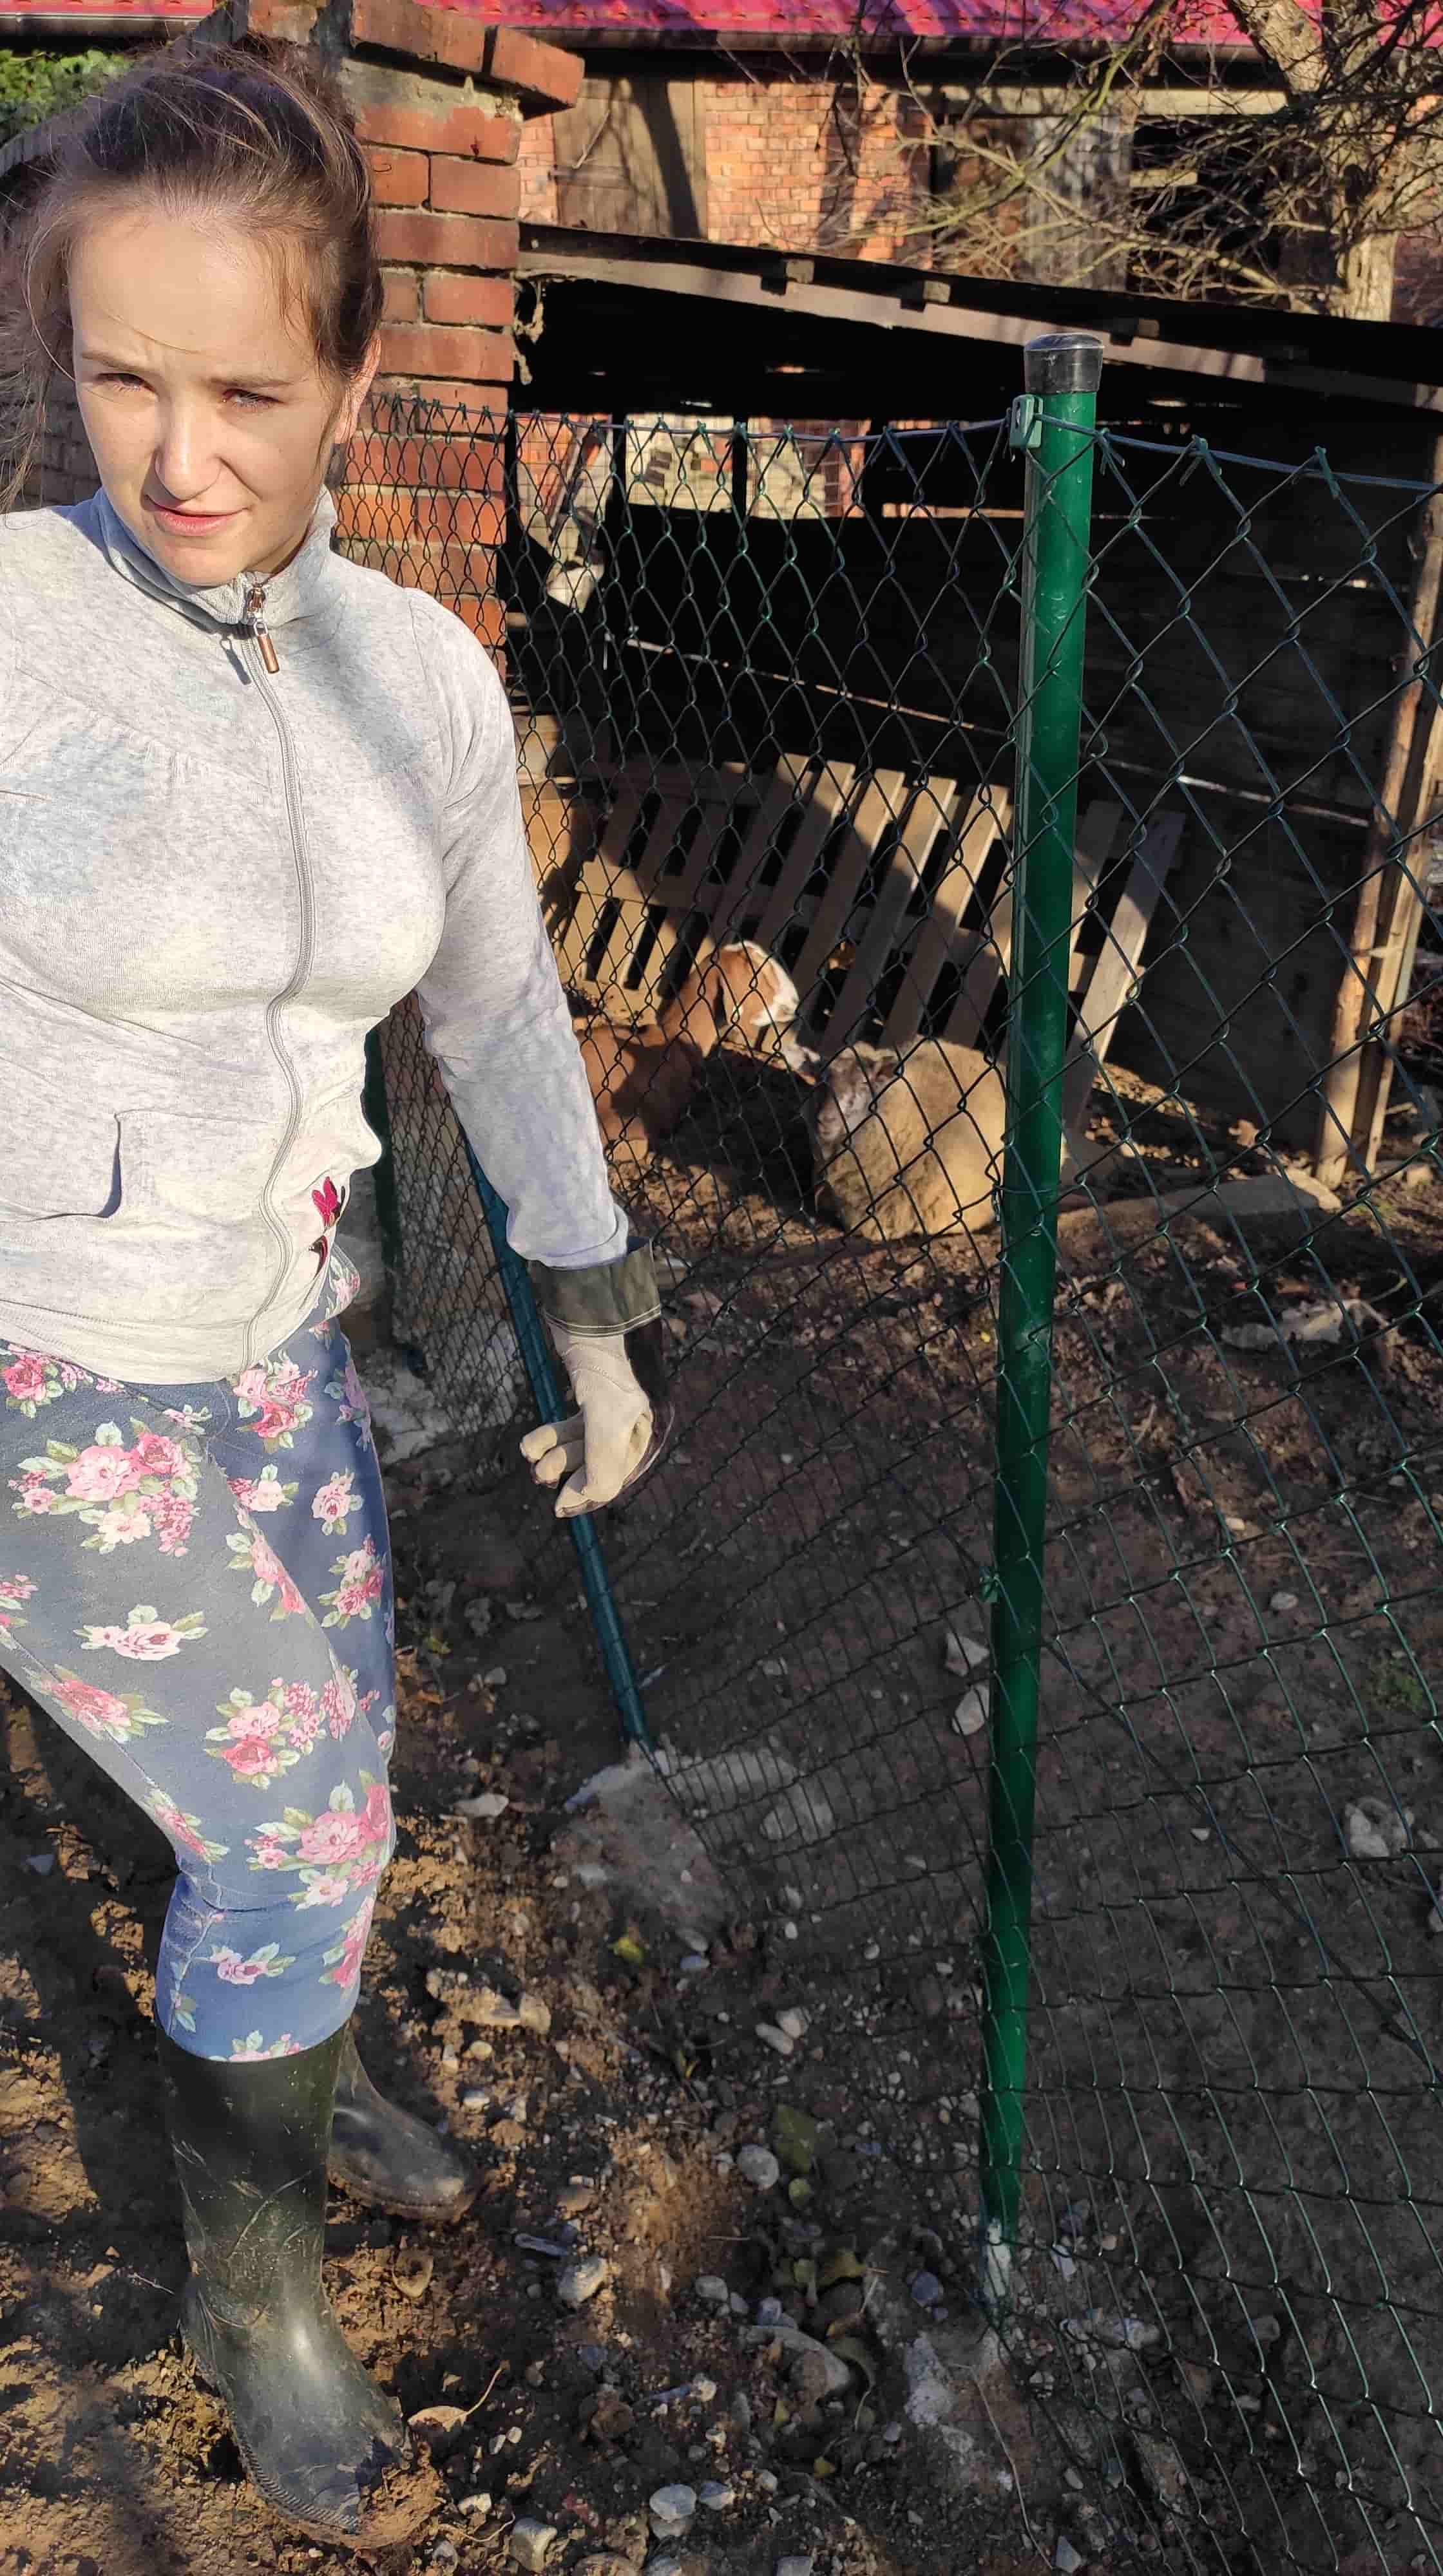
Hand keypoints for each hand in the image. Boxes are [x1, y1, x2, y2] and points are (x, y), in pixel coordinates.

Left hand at [520, 1319, 664, 1516]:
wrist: (587, 1314)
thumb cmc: (605, 1364)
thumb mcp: (605, 1417)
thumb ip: (601, 1461)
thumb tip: (588, 1498)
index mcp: (645, 1431)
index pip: (617, 1476)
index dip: (589, 1494)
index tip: (561, 1508)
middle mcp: (630, 1423)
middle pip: (596, 1463)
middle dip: (567, 1470)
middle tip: (540, 1475)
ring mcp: (608, 1410)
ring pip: (579, 1446)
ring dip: (553, 1455)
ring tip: (532, 1456)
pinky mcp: (587, 1395)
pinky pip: (568, 1428)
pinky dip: (548, 1437)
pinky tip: (530, 1442)